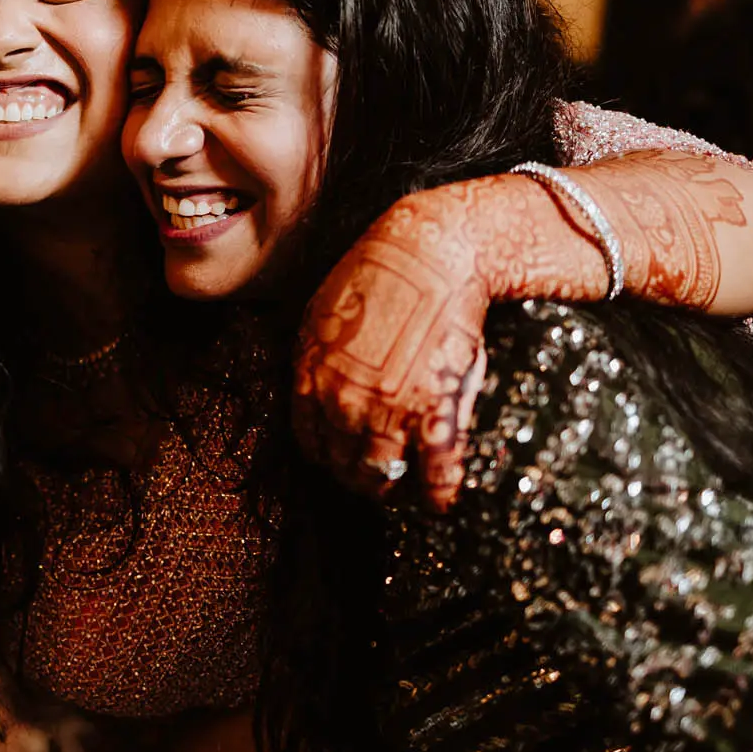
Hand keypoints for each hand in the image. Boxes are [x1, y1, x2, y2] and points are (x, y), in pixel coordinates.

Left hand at [293, 186, 500, 508]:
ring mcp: (388, 411)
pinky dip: (440, 493)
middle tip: (374, 478)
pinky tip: (442, 500)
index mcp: (310, 377)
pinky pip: (436, 473)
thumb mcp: (323, 313)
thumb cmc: (380, 272)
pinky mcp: (434, 411)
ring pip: (381, 475)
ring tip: (402, 489)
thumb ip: (315, 356)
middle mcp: (342, 402)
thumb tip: (314, 382)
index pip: (310, 441)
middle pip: (343, 465)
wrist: (431, 251)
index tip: (341, 457)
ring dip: (391, 488)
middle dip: (357, 475)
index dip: (327, 455)